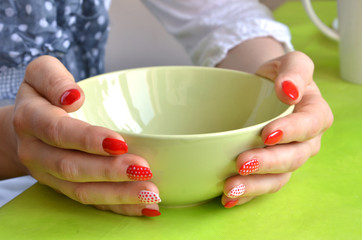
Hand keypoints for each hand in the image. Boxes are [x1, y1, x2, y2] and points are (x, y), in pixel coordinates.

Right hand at [12, 56, 160, 216]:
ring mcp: (48, 175)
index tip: (120, 143)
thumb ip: (53, 77)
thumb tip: (73, 96)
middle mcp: (36, 152)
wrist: (28, 124)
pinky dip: (118, 206)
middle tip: (144, 169)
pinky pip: (90, 201)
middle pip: (71, 167)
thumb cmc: (44, 94)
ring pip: (81, 191)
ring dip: (118, 194)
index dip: (88, 139)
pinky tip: (144, 206)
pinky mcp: (63, 188)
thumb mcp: (42, 72)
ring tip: (150, 194)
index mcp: (31, 120)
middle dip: (109, 171)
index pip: (58, 131)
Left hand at [221, 51, 332, 207]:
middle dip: (268, 163)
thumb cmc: (279, 76)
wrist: (264, 90)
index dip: (291, 132)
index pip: (310, 124)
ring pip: (278, 178)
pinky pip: (262, 186)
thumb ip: (295, 70)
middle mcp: (305, 141)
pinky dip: (246, 194)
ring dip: (255, 186)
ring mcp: (287, 158)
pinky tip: (228, 199)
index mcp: (314, 113)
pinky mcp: (269, 170)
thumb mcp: (289, 63)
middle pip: (293, 158)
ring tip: (230, 188)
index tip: (266, 134)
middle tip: (242, 163)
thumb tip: (289, 89)